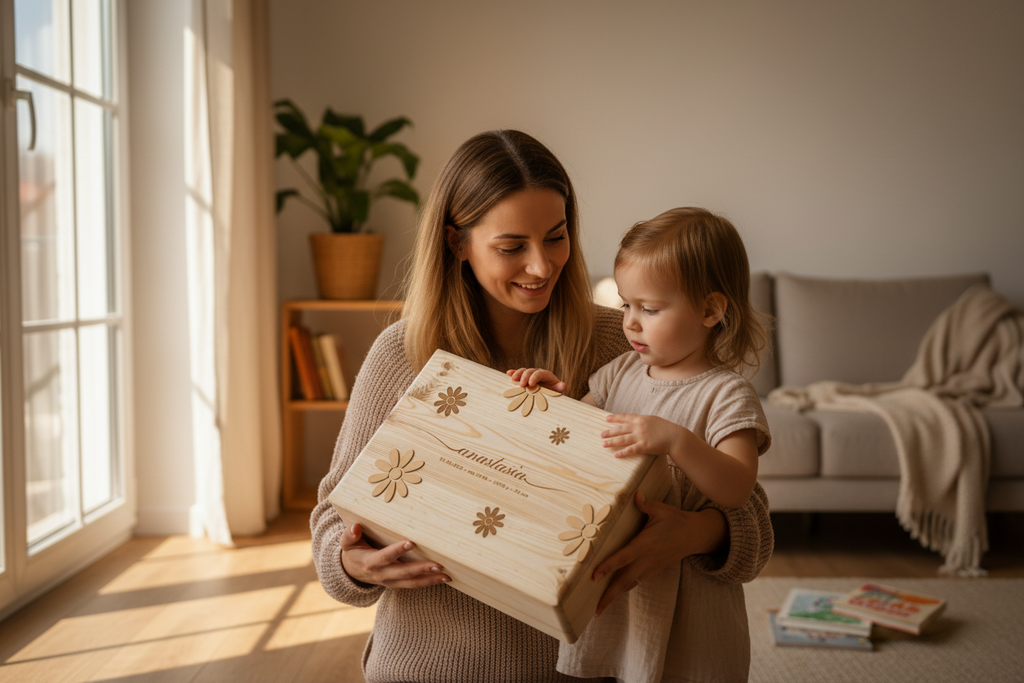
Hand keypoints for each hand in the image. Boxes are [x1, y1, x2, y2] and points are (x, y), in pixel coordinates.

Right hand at [340, 522, 450, 588]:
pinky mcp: (397, 584)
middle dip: (420, 569)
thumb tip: (355, 526)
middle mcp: (381, 575)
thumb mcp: (346, 543)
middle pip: (402, 573)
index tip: (411, 542)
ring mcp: (390, 582)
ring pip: (411, 583)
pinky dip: (429, 582)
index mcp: (369, 563)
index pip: (385, 557)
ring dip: (429, 580)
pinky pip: (413, 585)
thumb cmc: (353, 551)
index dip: (396, 551)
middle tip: (438, 564)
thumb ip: (349, 535)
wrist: (350, 571)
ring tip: (446, 575)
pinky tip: (443, 578)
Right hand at [506, 367, 565, 393]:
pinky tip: (508, 373)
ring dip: (517, 374)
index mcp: (545, 375)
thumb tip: (562, 385)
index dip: (534, 377)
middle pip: (530, 371)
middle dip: (525, 377)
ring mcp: (530, 375)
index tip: (530, 384)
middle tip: (521, 385)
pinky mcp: (524, 378)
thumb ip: (559, 387)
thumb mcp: (556, 390)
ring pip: (523, 371)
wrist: (549, 393)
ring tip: (513, 380)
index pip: (539, 373)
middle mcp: (537, 373)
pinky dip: (513, 373)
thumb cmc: (553, 392)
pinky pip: (518, 374)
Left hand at [591, 491, 726, 615]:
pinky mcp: (653, 570)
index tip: (594, 576)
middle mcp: (647, 559)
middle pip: (624, 580)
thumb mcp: (662, 510)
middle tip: (595, 610)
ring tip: (599, 608)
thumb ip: (646, 505)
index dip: (608, 566)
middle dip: (609, 595)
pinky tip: (612, 594)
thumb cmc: (676, 520)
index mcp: (646, 544)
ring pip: (629, 584)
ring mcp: (650, 567)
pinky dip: (623, 588)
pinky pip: (635, 581)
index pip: (623, 557)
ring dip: (614, 596)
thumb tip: (635, 495)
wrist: (695, 535)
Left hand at [601, 413, 682, 457]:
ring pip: (622, 439)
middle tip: (601, 434)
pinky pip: (630, 450)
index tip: (606, 419)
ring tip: (603, 444)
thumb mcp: (653, 420)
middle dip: (610, 432)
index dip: (615, 418)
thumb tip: (636, 422)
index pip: (625, 417)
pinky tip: (615, 455)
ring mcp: (640, 436)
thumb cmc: (666, 429)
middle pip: (620, 429)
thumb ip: (643, 421)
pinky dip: (622, 453)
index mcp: (641, 419)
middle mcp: (639, 426)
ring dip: (612, 442)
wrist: (675, 437)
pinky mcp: (644, 446)